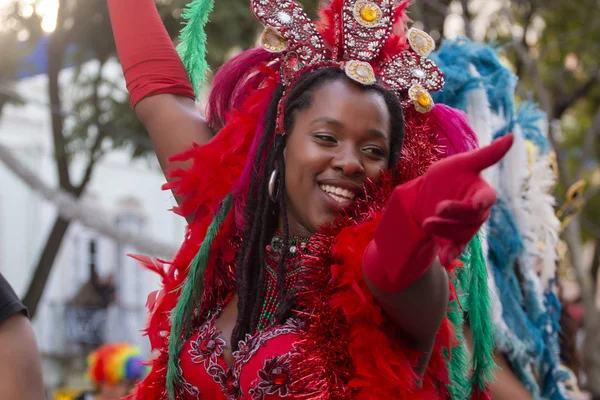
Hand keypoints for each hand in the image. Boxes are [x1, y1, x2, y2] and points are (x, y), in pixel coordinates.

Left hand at [417, 134, 513, 264]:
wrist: (423, 197)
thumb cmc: (446, 176)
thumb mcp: (461, 163)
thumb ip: (485, 155)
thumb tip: (512, 136)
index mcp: (483, 192)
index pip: (487, 198)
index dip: (482, 202)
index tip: (476, 204)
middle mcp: (479, 213)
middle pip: (471, 218)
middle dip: (454, 214)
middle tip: (436, 209)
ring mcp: (468, 228)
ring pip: (461, 233)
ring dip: (445, 230)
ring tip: (426, 224)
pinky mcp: (455, 240)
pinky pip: (457, 249)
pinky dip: (451, 254)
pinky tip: (443, 259)